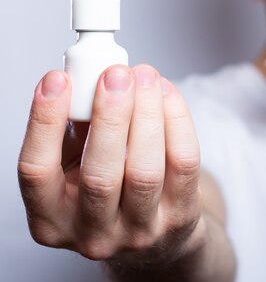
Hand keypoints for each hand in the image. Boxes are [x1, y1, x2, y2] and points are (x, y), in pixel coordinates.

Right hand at [18, 65, 204, 264]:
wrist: (157, 235)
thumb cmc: (108, 188)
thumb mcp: (75, 165)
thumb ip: (74, 128)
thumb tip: (86, 78)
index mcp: (50, 221)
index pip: (36, 172)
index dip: (44, 122)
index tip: (58, 79)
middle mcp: (93, 235)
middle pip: (99, 176)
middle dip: (110, 117)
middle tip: (116, 75)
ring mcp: (140, 232)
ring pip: (145, 171)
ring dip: (147, 114)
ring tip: (146, 77)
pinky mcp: (180, 219)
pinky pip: (183, 164)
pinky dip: (177, 121)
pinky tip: (166, 94)